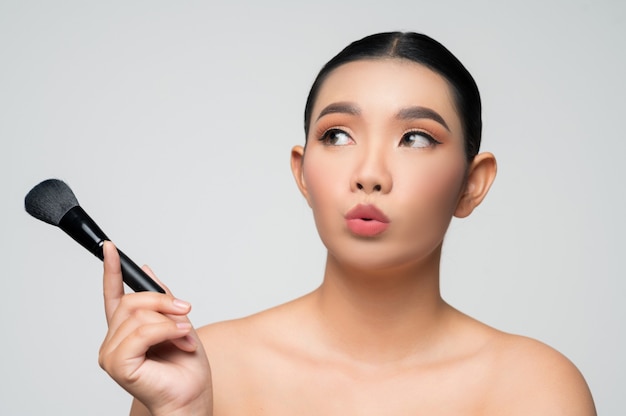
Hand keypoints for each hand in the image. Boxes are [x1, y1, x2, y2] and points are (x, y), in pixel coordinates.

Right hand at [98, 241, 211, 415]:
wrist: (192, 397)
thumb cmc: (186, 368)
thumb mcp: (178, 322)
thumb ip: (161, 299)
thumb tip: (147, 269)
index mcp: (126, 330)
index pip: (113, 295)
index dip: (111, 270)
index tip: (110, 247)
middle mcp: (114, 340)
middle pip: (131, 301)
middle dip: (163, 302)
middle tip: (185, 312)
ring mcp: (112, 353)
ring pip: (138, 315)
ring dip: (170, 321)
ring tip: (185, 336)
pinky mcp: (117, 364)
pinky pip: (142, 333)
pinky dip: (166, 332)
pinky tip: (180, 340)